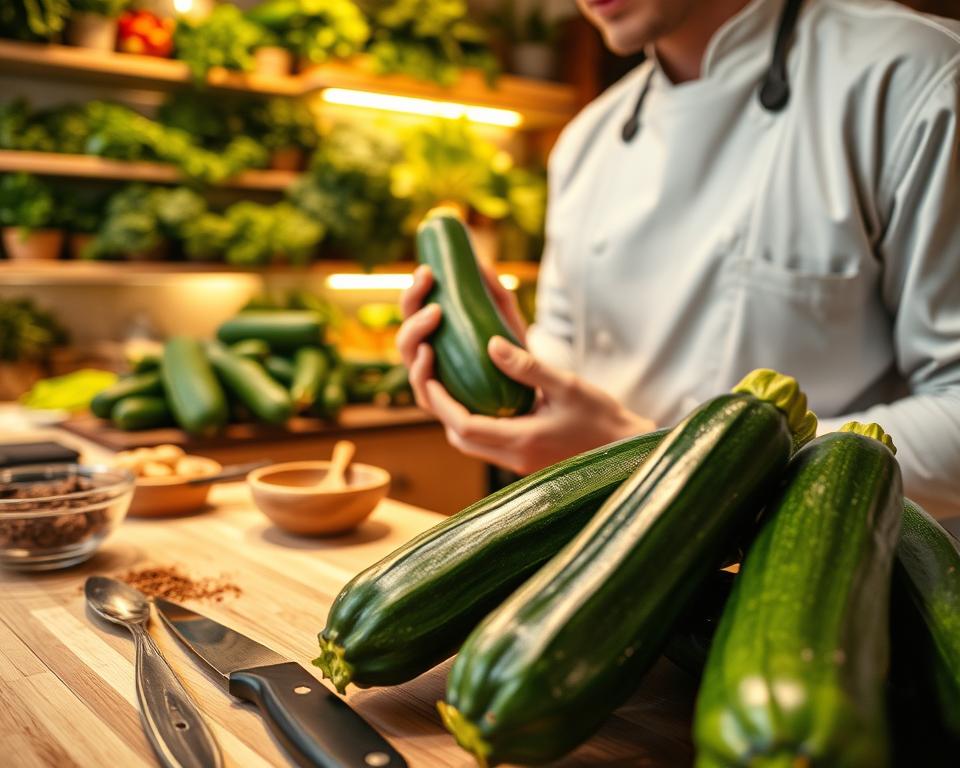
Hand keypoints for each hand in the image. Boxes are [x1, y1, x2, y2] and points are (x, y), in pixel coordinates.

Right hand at [397, 261, 526, 412]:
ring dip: (414, 331)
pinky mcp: (440, 405)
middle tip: (428, 281)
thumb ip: (497, 295)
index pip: (415, 310)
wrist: (531, 396)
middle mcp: (428, 356)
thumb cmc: (513, 357)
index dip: (415, 290)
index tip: (427, 270)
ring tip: (434, 313)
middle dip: (411, 302)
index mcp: (437, 334)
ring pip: (408, 354)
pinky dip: (420, 370)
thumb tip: (482, 263)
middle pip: (406, 327)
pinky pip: (422, 389)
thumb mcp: (508, 322)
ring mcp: (431, 380)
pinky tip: (429, 352)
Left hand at [425, 336, 655, 474]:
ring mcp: (519, 463)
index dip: (441, 401)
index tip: (430, 374)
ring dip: (456, 417)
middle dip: (441, 408)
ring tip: (452, 382)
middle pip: (460, 439)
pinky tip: (481, 397)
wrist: (628, 450)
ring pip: (471, 444)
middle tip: (435, 375)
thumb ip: (528, 366)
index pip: (464, 425)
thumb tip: (491, 344)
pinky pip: (487, 444)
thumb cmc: (603, 418)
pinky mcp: (525, 460)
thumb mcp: (568, 385)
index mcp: (521, 441)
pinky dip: (475, 422)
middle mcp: (514, 458)